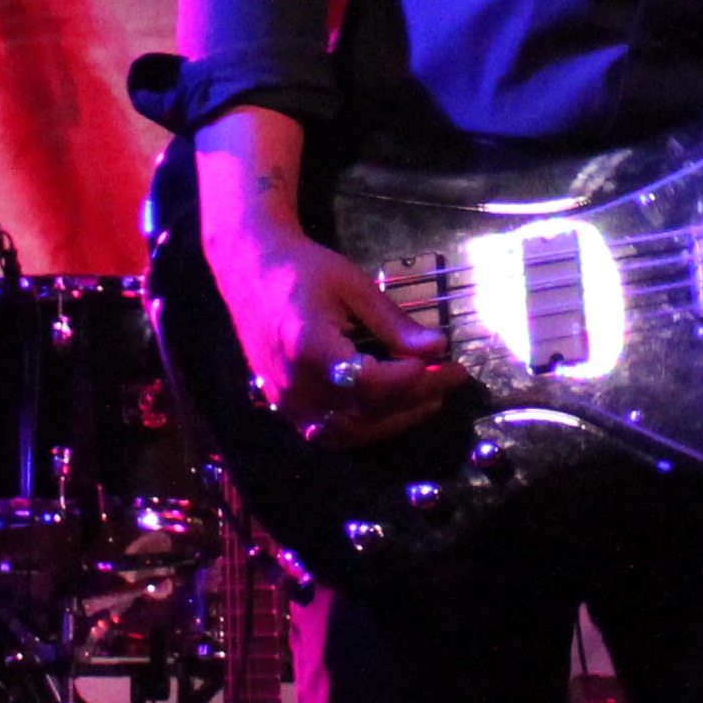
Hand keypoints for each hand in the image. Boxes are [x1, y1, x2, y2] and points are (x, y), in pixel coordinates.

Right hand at [213, 222, 468, 448]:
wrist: (250, 270)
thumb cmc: (303, 269)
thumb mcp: (354, 286)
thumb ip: (394, 323)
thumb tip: (438, 348)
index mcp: (308, 347)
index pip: (369, 382)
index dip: (410, 380)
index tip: (444, 363)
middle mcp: (294, 384)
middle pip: (365, 410)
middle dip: (416, 398)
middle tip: (452, 377)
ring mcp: (286, 401)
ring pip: (350, 431)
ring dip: (395, 420)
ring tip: (430, 397)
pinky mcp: (284, 406)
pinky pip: (330, 433)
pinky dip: (366, 427)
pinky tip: (393, 410)